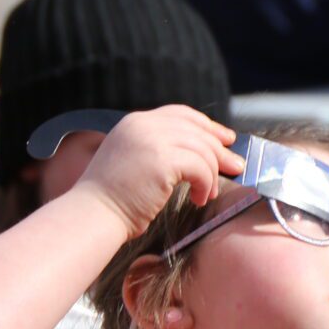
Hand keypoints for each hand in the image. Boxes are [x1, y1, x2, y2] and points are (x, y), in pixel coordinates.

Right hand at [75, 107, 240, 240]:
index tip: (225, 139)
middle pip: (197, 129)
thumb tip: (199, 154)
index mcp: (135, 122)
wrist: (93, 214)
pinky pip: (201, 167)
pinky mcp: (162, 159)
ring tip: (209, 193)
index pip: (181, 114)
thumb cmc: (113, 199)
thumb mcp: (132, 161)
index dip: (207, 125)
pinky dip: (206, 184)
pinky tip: (200, 199)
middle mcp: (144, 125)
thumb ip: (158, 149)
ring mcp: (152, 140)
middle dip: (220, 149)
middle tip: (235, 166)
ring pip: (203, 149)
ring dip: (212, 173)